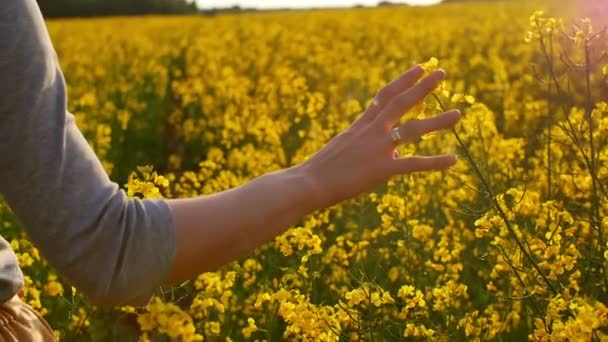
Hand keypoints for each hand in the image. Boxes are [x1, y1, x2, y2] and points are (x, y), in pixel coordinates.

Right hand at [299, 65, 460, 207]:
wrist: (307, 182)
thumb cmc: (318, 170)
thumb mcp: (342, 149)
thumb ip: (364, 144)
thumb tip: (388, 148)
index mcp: (360, 125)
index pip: (384, 96)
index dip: (403, 80)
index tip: (419, 68)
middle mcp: (371, 131)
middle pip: (402, 103)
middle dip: (423, 87)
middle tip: (442, 74)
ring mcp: (377, 148)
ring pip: (413, 129)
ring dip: (438, 121)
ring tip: (458, 113)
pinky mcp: (381, 169)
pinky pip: (413, 164)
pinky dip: (435, 162)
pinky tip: (453, 159)